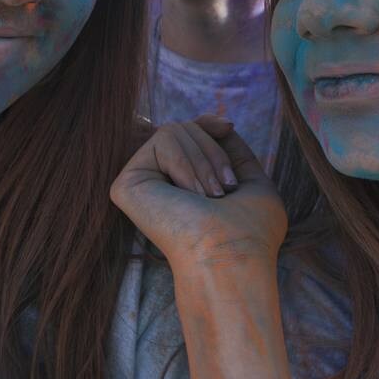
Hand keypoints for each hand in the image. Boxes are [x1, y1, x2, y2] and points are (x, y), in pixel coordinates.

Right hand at [111, 115, 286, 269]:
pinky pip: (163, 139)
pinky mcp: (126, 184)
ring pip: (174, 129)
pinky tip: (188, 196)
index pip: (187, 134)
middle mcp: (157, 185)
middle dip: (214, 152)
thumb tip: (220, 123)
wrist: (231, 255)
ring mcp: (140, 184)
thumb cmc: (249, 231)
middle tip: (223, 192)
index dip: (207, 124)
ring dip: (204, 161)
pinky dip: (187, 164)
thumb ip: (232, 152)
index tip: (228, 127)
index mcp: (183, 187)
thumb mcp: (252, 182)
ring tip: (210, 198)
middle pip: (185, 127)